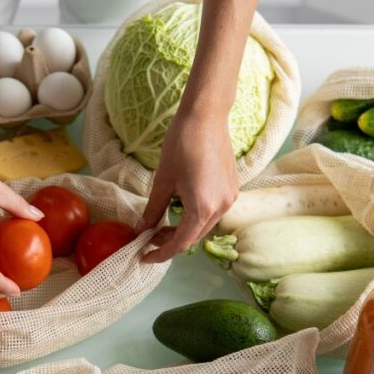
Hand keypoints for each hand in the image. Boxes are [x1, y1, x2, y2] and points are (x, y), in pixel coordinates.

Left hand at [137, 116, 238, 262]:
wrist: (206, 116)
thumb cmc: (181, 144)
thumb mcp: (162, 181)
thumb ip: (152, 210)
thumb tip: (141, 229)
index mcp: (203, 208)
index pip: (181, 242)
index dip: (161, 253)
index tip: (144, 256)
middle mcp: (222, 207)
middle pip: (194, 237)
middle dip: (171, 242)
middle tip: (149, 239)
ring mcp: (230, 198)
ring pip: (204, 226)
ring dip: (184, 230)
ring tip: (162, 225)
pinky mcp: (232, 189)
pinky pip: (213, 212)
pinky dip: (195, 217)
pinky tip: (180, 210)